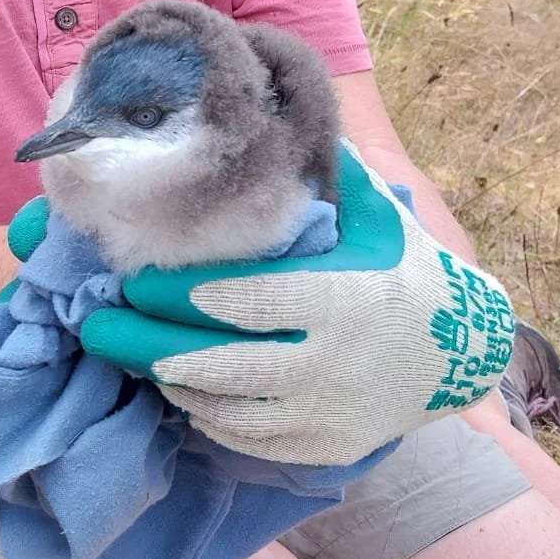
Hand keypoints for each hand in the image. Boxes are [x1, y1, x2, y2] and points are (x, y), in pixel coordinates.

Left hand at [79, 143, 515, 466]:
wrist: (461, 352)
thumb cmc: (405, 269)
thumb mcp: (377, 215)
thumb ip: (332, 170)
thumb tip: (282, 110)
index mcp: (340, 299)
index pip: (247, 301)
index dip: (183, 294)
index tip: (133, 281)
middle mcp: (331, 363)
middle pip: (222, 362)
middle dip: (151, 345)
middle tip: (98, 328)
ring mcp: (326, 413)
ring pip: (228, 408)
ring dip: (172, 382)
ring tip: (131, 355)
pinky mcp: (323, 447)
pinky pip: (250, 439)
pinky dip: (208, 418)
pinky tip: (179, 390)